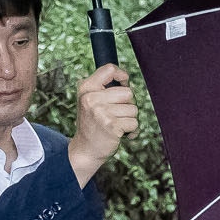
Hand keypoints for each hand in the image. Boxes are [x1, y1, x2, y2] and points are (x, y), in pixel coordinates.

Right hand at [67, 65, 139, 184]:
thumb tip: (127, 80)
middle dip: (127, 104)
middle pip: (128, 92)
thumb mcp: (90, 101)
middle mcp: (92, 98)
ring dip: (129, 119)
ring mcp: (101, 112)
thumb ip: (104, 88)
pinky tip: (120, 134)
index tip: (124, 83)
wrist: (85, 149)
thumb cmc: (93, 123)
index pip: (109, 69)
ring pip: (133, 109)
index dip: (122, 75)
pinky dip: (131, 130)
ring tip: (116, 125)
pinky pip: (134, 123)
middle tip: (116, 114)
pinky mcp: (111, 125)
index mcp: (86, 88)